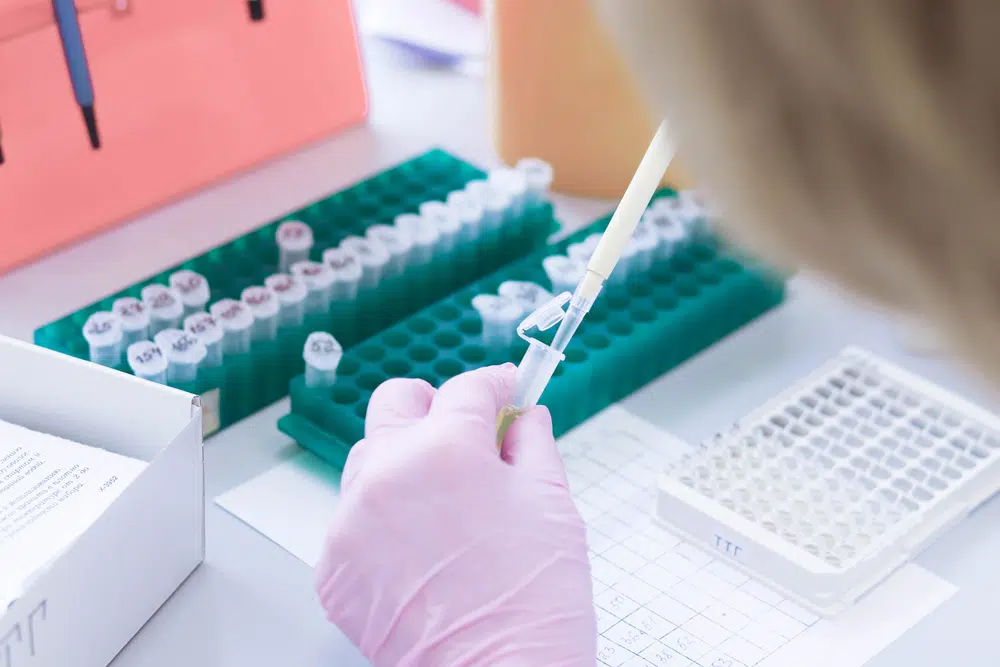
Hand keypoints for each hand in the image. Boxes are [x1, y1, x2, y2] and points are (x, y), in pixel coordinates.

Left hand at [315, 363, 596, 665]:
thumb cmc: (534, 600)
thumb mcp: (551, 502)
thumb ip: (531, 441)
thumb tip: (522, 417)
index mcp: (443, 450)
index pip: (465, 389)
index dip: (494, 384)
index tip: (505, 390)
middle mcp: (385, 476)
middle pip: (395, 404)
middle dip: (432, 405)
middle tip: (464, 427)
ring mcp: (350, 524)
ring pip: (369, 461)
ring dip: (403, 462)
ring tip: (443, 498)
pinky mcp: (334, 570)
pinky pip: (353, 521)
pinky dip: (384, 522)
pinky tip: (421, 548)